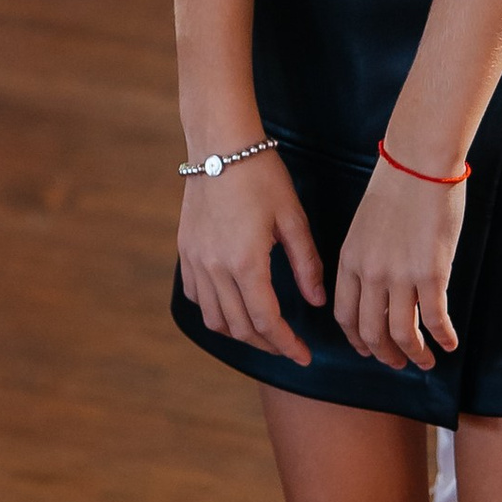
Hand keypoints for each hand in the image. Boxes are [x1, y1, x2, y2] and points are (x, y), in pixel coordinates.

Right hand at [177, 146, 324, 365]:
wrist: (220, 144)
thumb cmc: (262, 175)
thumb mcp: (293, 218)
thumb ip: (306, 264)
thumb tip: (316, 301)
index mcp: (246, 262)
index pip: (267, 322)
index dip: (287, 345)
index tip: (304, 357)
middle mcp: (215, 268)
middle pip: (240, 327)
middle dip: (267, 344)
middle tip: (289, 347)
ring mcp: (195, 261)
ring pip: (214, 318)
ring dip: (240, 332)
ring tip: (263, 332)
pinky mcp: (185, 251)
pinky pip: (196, 296)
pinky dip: (215, 311)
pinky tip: (233, 306)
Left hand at [332, 157, 464, 372]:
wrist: (419, 163)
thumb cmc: (396, 187)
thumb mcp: (365, 227)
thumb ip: (367, 259)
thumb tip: (381, 288)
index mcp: (349, 260)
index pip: (345, 315)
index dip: (357, 339)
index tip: (369, 349)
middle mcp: (369, 274)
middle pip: (371, 331)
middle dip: (385, 355)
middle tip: (399, 364)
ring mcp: (399, 276)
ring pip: (402, 332)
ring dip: (415, 354)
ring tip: (426, 362)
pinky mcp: (431, 273)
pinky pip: (434, 318)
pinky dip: (442, 337)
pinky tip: (450, 343)